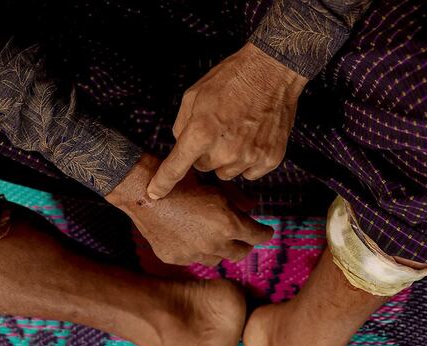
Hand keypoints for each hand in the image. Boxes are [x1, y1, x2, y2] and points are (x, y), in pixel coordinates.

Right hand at [107, 153, 272, 265]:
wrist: (143, 192)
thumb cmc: (181, 181)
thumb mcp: (215, 186)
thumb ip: (238, 199)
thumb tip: (252, 207)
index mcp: (228, 224)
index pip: (257, 236)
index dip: (264, 233)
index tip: (266, 231)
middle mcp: (214, 244)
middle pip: (240, 253)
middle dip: (245, 245)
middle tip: (244, 238)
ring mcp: (193, 254)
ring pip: (217, 259)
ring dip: (220, 250)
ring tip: (216, 239)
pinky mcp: (175, 258)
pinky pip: (192, 259)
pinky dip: (196, 251)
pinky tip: (190, 238)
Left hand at [146, 43, 306, 199]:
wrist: (272, 71)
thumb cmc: (231, 79)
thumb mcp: (194, 95)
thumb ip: (181, 125)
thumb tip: (179, 145)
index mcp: (201, 132)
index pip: (175, 168)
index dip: (162, 183)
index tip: (154, 194)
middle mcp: (225, 150)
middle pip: (203, 168)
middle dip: (205, 153)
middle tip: (218, 130)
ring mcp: (249, 157)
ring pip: (226, 173)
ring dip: (227, 159)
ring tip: (237, 132)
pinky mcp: (270, 159)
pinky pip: (249, 173)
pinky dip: (249, 161)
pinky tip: (253, 139)